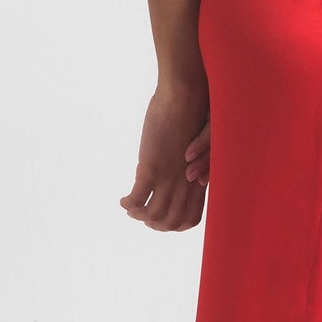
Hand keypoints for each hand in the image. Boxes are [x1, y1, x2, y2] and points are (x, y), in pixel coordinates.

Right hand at [119, 79, 210, 231]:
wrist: (185, 96)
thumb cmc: (192, 114)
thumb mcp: (195, 147)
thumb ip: (188, 165)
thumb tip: (178, 171)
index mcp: (198, 181)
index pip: (190, 219)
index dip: (175, 225)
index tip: (161, 218)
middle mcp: (186, 185)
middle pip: (171, 223)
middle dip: (155, 224)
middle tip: (142, 215)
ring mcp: (169, 179)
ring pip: (153, 216)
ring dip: (138, 215)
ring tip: (130, 207)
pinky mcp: (152, 168)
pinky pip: (138, 199)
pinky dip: (128, 204)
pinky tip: (123, 199)